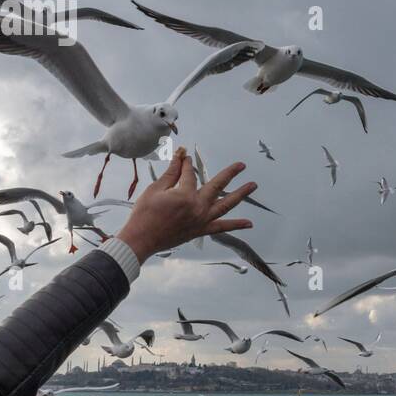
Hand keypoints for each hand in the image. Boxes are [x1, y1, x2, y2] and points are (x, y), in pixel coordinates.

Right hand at [115, 147, 256, 262]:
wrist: (141, 239)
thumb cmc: (144, 214)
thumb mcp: (156, 189)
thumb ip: (171, 173)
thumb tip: (179, 156)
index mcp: (185, 195)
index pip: (189, 174)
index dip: (185, 164)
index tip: (184, 156)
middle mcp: (198, 207)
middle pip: (218, 185)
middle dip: (230, 173)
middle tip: (242, 165)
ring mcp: (202, 220)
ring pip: (226, 204)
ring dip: (241, 194)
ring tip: (253, 185)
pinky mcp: (201, 230)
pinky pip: (222, 227)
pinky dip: (236, 225)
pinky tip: (249, 223)